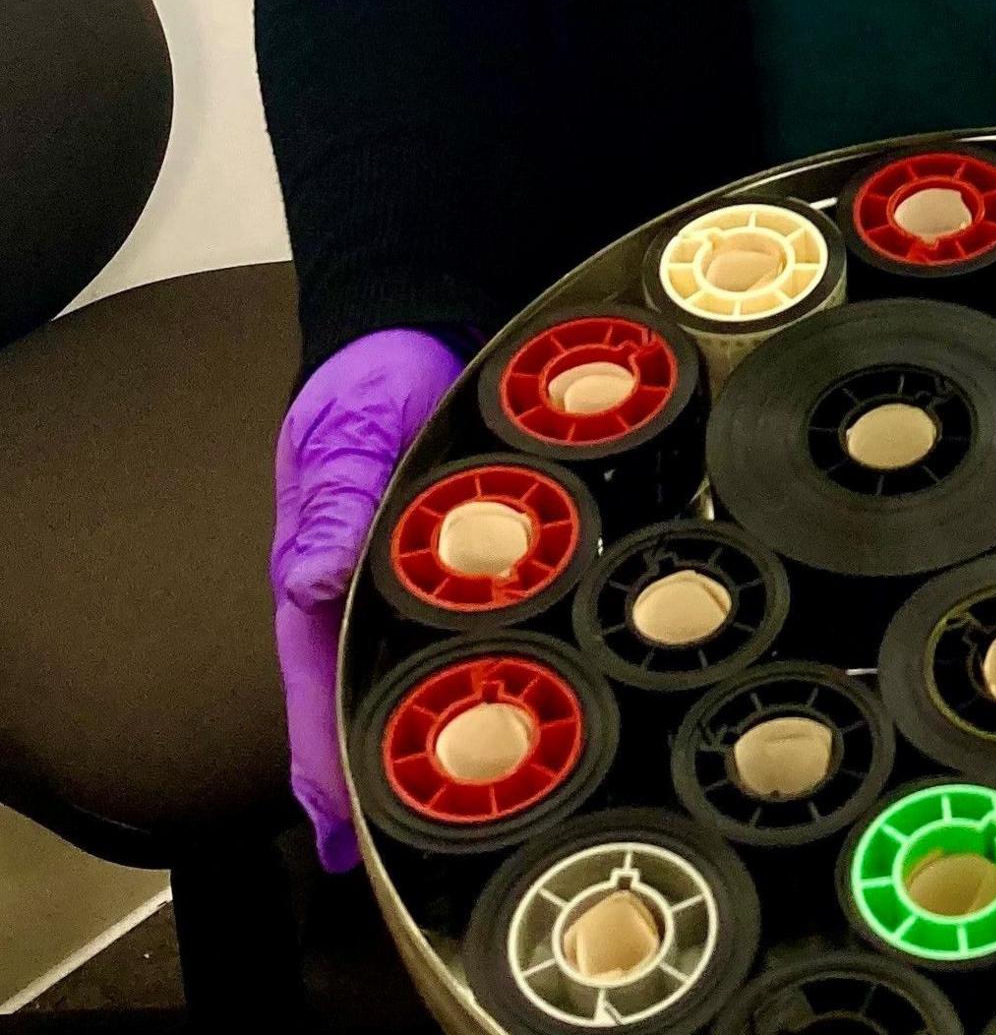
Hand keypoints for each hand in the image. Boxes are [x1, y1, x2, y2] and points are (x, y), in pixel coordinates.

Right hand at [270, 328, 471, 871]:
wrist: (425, 315)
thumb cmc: (376, 368)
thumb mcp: (351, 427)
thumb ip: (333, 500)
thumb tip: (309, 578)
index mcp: (320, 568)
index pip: (315, 682)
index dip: (327, 761)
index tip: (339, 833)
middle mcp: (363, 583)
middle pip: (361, 696)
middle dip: (381, 776)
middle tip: (408, 853)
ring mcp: (415, 572)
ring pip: (418, 669)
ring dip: (431, 737)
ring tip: (458, 819)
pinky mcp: (469, 554)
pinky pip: (474, 627)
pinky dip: (488, 674)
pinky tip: (514, 712)